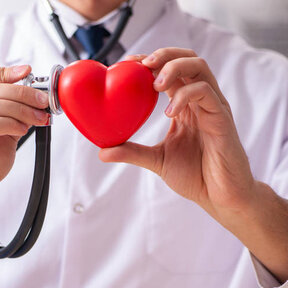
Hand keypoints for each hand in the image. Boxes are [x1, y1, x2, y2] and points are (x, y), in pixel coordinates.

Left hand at [100, 48, 255, 216]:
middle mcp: (200, 101)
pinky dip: (185, 95)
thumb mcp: (156, 160)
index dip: (149, 61)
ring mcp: (213, 107)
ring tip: (154, 84)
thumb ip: (131, 152)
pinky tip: (169, 112)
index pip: (169, 70)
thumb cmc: (195, 176)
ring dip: (173, 68)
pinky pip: (206, 93)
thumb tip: (102, 152)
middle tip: (140, 65)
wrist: (220, 196)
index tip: (126, 64)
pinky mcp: (222, 119)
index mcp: (184, 105)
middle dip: (163, 54)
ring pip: (199, 67)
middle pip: (187, 58)